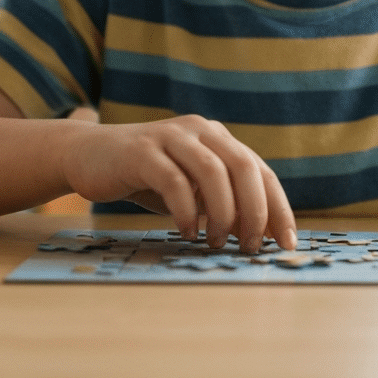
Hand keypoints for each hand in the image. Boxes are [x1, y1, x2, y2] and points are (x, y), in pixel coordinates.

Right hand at [60, 114, 296, 254]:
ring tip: (216, 243)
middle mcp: (200, 130)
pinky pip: (174, 181)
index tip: (288, 243)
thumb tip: (260, 237)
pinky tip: (186, 233)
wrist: (89, 155)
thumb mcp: (191, 191)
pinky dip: (186, 211)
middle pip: (243, 166)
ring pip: (212, 171)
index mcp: (218, 138)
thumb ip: (222, 204)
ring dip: (222, 213)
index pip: (261, 170)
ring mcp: (171, 136)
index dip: (278, 207)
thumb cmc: (148, 179)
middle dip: (255, 210)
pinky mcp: (142, 150)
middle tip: (251, 247)